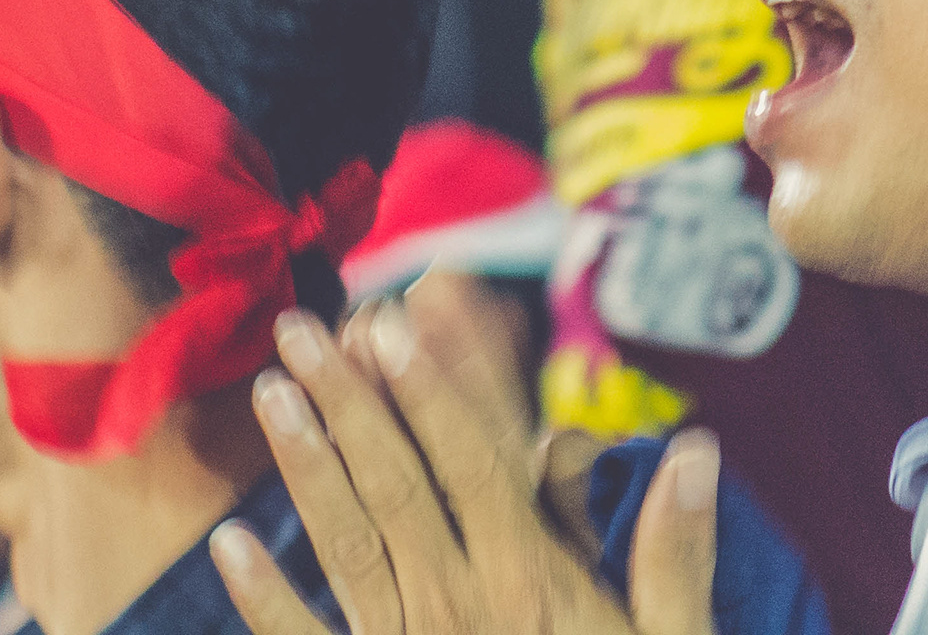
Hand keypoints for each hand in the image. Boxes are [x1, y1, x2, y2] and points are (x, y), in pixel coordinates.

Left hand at [217, 302, 718, 634]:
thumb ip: (675, 554)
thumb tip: (696, 448)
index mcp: (533, 584)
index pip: (473, 461)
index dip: (430, 389)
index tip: (393, 321)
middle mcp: (460, 605)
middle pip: (395, 482)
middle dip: (348, 399)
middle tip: (302, 327)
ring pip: (346, 542)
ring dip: (304, 466)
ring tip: (268, 394)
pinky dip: (264, 597)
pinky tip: (231, 545)